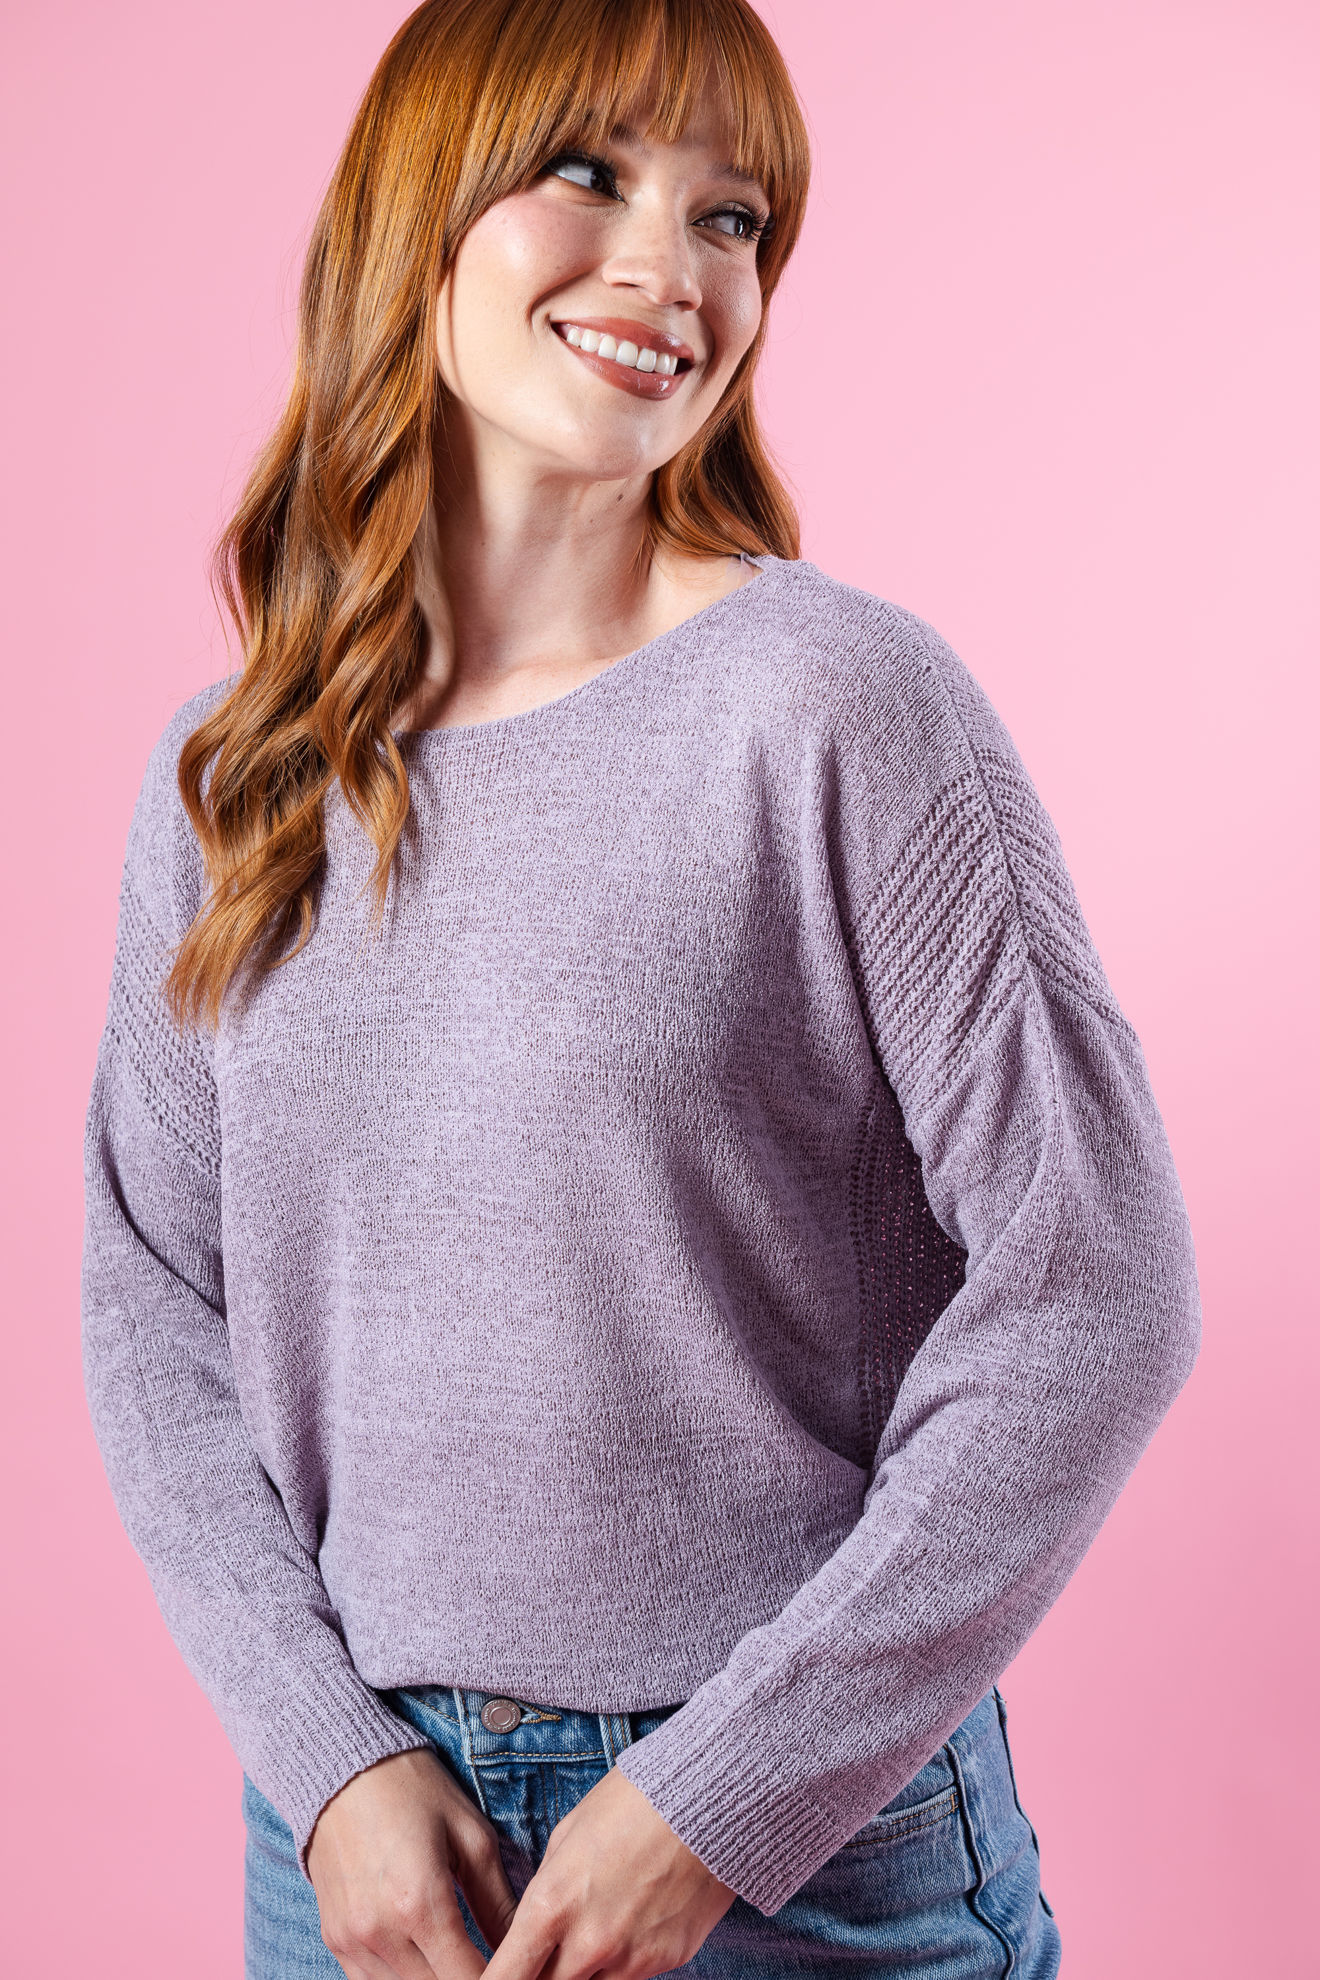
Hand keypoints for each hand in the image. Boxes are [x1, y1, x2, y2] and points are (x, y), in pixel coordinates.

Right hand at [307, 1746, 517, 1977]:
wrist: (343, 1769)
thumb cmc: (414, 1791)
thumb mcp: (471, 1835)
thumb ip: (498, 1901)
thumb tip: (523, 1947)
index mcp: (420, 1903)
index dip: (499, 1979)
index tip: (516, 1969)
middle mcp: (380, 1931)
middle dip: (470, 1979)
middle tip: (490, 1960)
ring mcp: (352, 1940)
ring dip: (435, 1979)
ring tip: (459, 1958)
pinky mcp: (334, 1939)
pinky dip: (401, 1978)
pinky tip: (422, 1956)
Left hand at [484, 1766, 736, 1978]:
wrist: (711, 1797)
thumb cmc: (634, 1801)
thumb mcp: (569, 1834)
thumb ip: (546, 1888)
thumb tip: (537, 1923)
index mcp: (552, 1906)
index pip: (504, 1978)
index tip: (489, 1978)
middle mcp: (588, 1944)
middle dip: (536, 1977)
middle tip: (541, 1955)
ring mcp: (631, 1959)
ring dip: (581, 1972)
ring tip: (594, 1925)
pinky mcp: (667, 1961)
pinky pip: (630, 1977)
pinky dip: (621, 1962)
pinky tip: (632, 1918)